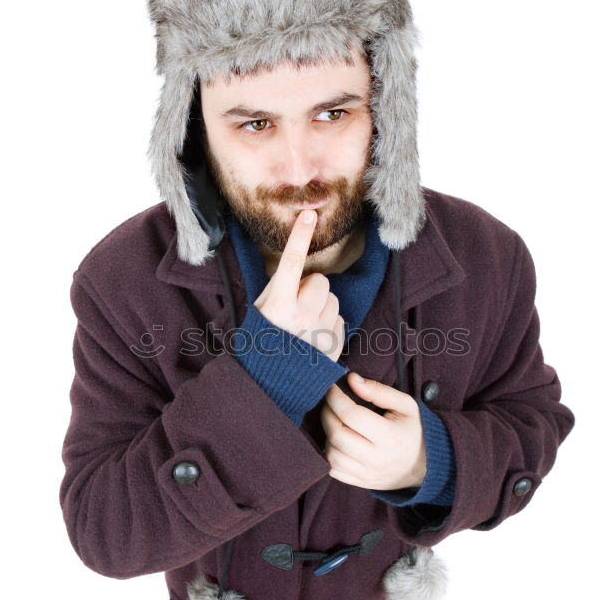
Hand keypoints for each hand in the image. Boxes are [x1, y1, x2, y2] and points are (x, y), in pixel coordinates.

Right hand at [253, 209, 344, 362]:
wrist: (269, 385)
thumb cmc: (260, 343)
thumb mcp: (260, 312)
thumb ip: (278, 289)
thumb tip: (297, 269)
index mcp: (278, 306)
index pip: (291, 263)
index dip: (300, 236)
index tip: (309, 215)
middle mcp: (301, 317)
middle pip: (320, 281)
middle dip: (310, 289)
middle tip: (296, 306)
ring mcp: (320, 332)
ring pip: (333, 299)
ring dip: (321, 306)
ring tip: (304, 325)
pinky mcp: (334, 345)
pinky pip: (340, 319)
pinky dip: (328, 324)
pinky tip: (313, 338)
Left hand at [320, 371, 426, 488]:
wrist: (425, 466)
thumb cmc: (414, 431)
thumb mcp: (405, 405)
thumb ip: (378, 390)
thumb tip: (352, 379)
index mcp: (390, 437)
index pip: (352, 415)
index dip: (336, 398)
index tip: (332, 388)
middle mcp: (376, 459)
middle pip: (337, 435)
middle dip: (327, 413)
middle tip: (330, 402)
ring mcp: (366, 474)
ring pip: (331, 454)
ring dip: (326, 434)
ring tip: (334, 421)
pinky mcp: (359, 482)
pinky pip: (333, 470)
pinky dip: (327, 454)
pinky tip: (335, 440)